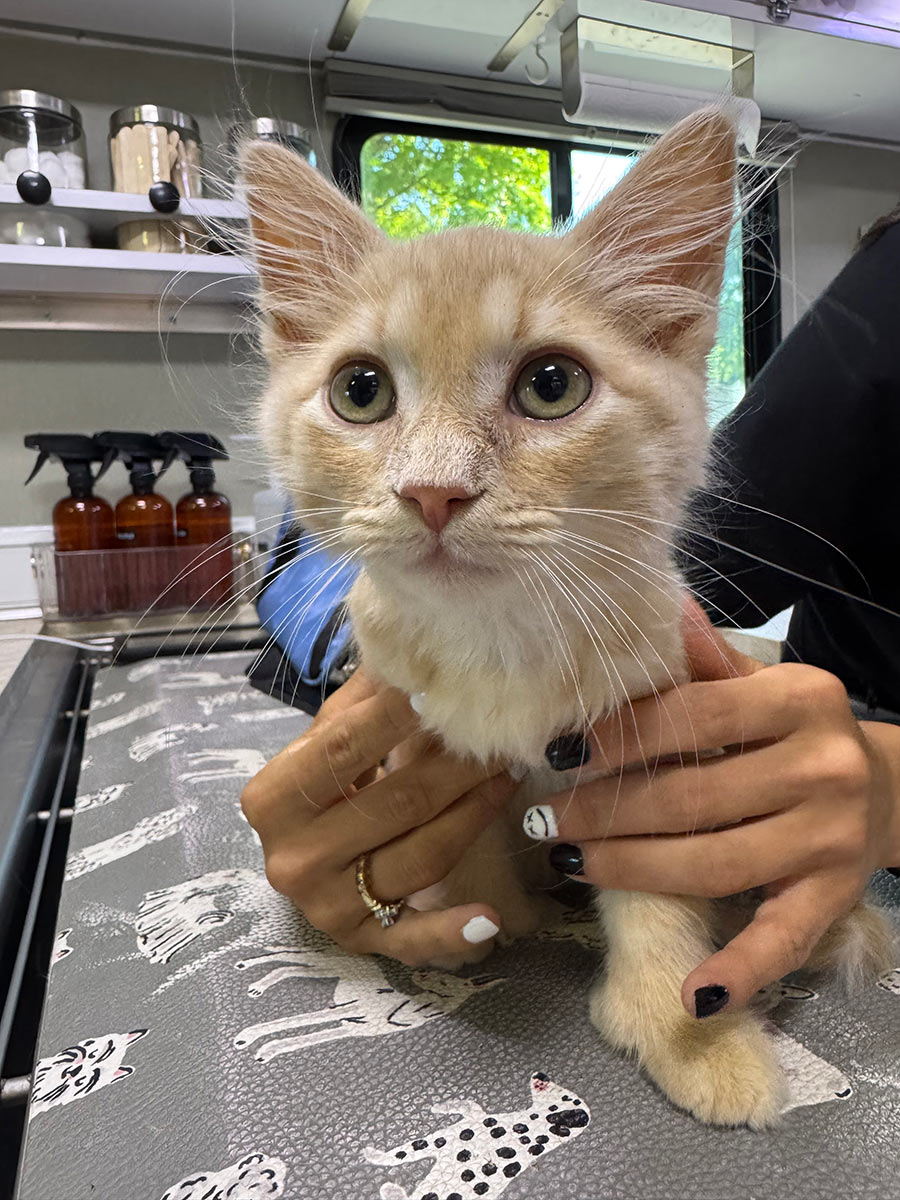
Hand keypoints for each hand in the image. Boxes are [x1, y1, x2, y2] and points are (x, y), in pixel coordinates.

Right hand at [241, 670, 513, 965]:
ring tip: (511, 772)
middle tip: (503, 727)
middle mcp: (293, 860)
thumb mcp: (329, 736)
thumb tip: (411, 641)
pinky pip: (413, 940)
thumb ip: (365, 697)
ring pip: (421, 857)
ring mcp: (329, 907)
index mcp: (273, 799)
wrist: (305, 855)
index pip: (343, 749)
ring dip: (477, 812)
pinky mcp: (363, 942)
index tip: (445, 686)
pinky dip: (452, 932)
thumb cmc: (323, 784)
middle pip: (396, 802)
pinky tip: (489, 920)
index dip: (397, 716)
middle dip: (459, 761)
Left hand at [524, 597, 899, 1012]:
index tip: (557, 752)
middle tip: (546, 819)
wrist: (887, 787)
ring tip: (571, 862)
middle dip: (606, 811)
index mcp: (797, 701)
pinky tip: (691, 993)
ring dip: (631, 870)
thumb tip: (661, 604)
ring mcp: (829, 838)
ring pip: (713, 863)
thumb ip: (707, 660)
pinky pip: (782, 940)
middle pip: (691, 797)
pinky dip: (739, 972)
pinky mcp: (834, 897)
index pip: (691, 718)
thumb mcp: (762, 687)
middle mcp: (820, 767)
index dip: (618, 738)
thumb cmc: (797, 732)